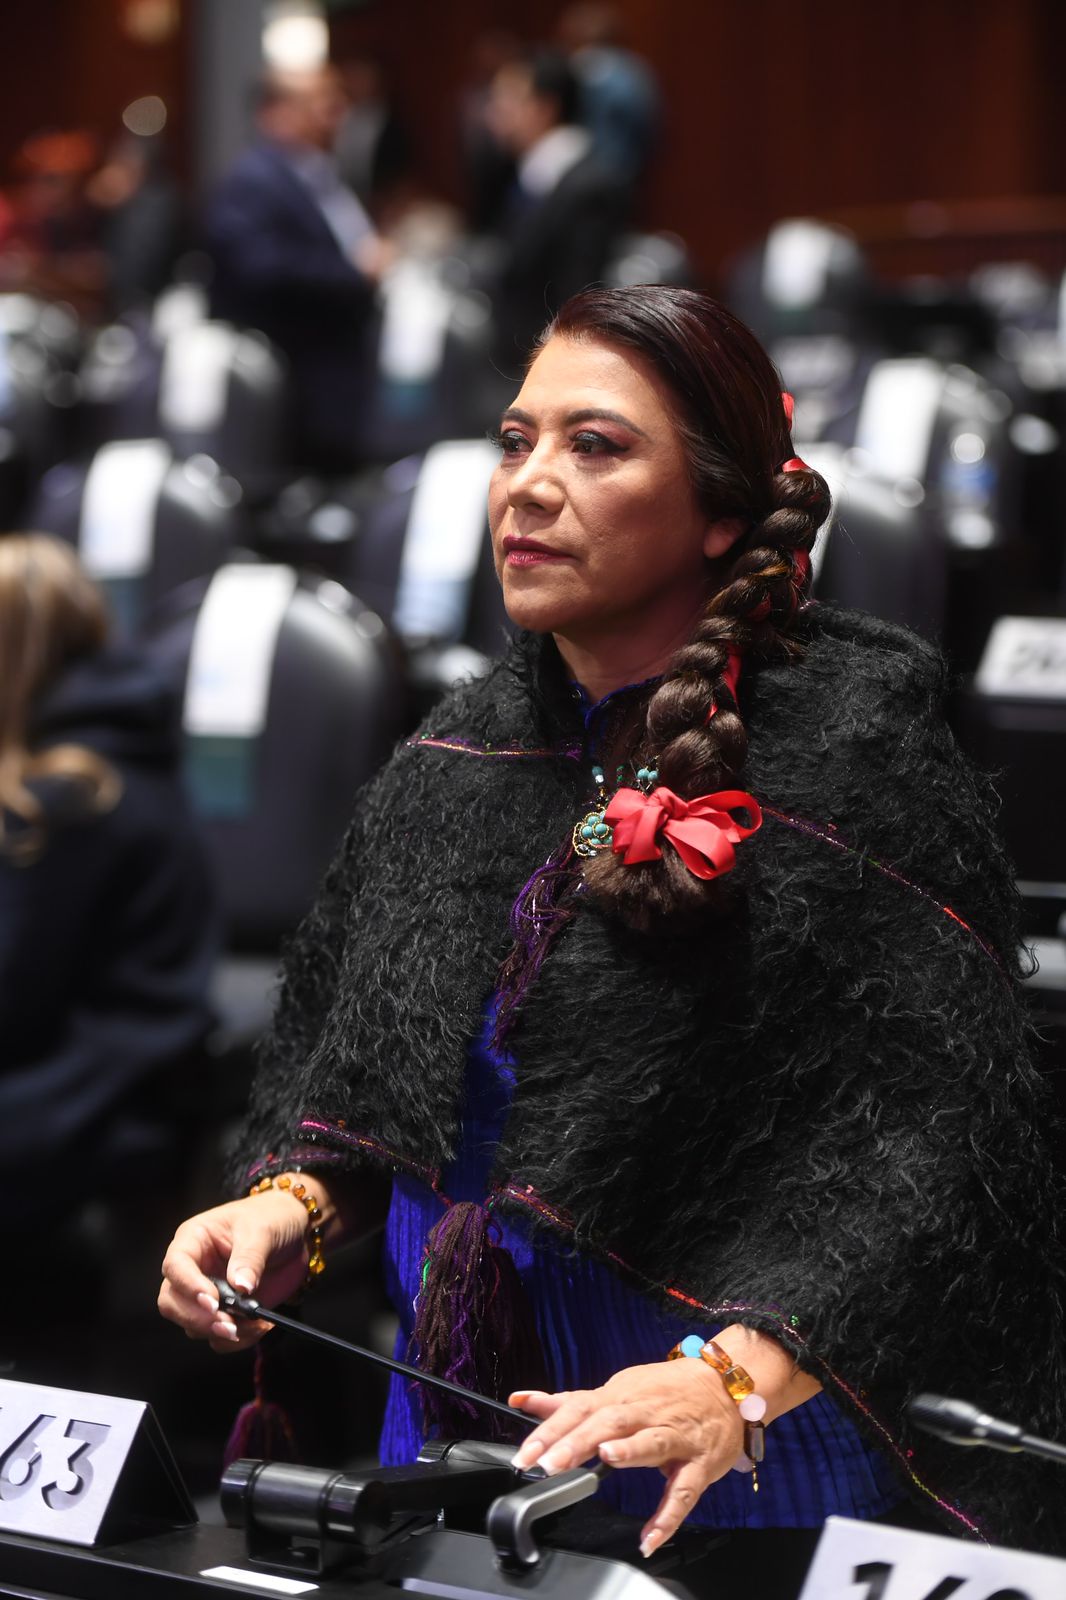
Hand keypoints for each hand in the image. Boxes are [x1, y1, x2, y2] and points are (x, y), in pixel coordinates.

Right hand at [157, 1189, 310, 1353]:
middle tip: (229, 1324)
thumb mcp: (262, 1229)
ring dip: (221, 1332)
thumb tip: (241, 1287)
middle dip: (198, 1319)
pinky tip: (260, 1327)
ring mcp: (208, 1293)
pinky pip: (218, 1336)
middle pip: (173, 1302)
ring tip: (255, 1324)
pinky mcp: (226, 1311)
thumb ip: (250, 1257)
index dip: (188, 1286)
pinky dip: (238, 1339)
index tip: (212, 1301)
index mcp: (194, 1240)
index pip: (175, 1266)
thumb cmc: (271, 1217)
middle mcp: (194, 1269)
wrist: (296, 1232)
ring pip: (193, 1325)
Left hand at [509, 1359, 741, 1558]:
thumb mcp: (617, 1389)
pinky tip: (649, 1539)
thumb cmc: (665, 1392)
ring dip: (629, 1450)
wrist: (726, 1386)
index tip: (526, 1453)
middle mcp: (645, 1412)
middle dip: (578, 1440)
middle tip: (549, 1462)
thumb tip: (521, 1399)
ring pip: (651, 1442)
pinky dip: (668, 1517)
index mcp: (620, 1397)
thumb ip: (569, 1401)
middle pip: (609, 1421)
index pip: (580, 1409)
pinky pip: (684, 1492)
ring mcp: (675, 1435)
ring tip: (606, 1458)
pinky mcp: (700, 1462)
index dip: (552, 1430)